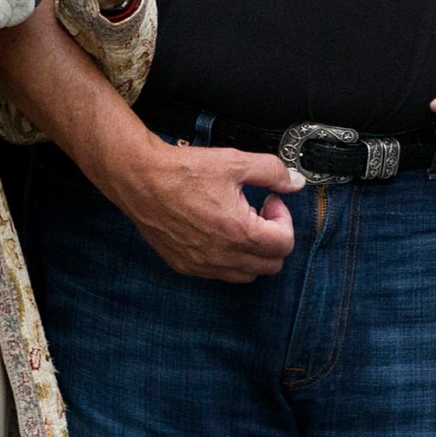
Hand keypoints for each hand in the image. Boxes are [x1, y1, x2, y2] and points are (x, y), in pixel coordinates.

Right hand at [102, 138, 302, 281]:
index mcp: (239, 231)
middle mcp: (222, 255)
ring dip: (252, 251)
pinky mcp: (185, 266)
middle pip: (271, 264)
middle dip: (273, 237)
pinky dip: (229, 259)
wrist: (140, 179)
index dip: (284, 219)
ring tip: (238, 222)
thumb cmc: (183, 171)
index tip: (270, 200)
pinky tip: (218, 231)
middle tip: (259, 211)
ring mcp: (202, 264)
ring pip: (247, 274)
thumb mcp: (234, 162)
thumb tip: (295, 182)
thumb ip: (272, 172)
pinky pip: (221, 274)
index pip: (285, 244)